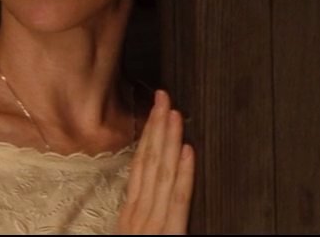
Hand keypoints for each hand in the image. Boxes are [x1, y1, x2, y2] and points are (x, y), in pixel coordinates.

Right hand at [118, 89, 194, 233]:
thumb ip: (138, 219)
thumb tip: (143, 195)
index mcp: (131, 215)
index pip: (141, 167)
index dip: (149, 136)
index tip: (156, 111)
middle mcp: (139, 215)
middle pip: (149, 163)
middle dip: (157, 128)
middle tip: (164, 97)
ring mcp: (152, 224)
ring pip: (162, 175)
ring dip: (169, 141)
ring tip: (175, 114)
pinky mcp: (168, 234)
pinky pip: (177, 200)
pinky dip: (183, 174)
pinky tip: (188, 152)